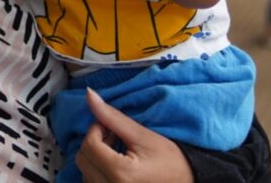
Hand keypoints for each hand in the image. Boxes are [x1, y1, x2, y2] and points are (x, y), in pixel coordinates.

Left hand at [75, 89, 192, 182]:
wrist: (187, 181)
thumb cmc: (172, 162)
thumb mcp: (143, 136)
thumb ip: (113, 117)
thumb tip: (90, 96)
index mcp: (121, 173)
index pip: (89, 144)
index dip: (97, 128)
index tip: (110, 125)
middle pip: (82, 158)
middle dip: (94, 141)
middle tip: (113, 135)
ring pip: (84, 170)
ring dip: (95, 155)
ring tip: (117, 150)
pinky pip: (91, 181)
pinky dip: (97, 169)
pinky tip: (114, 162)